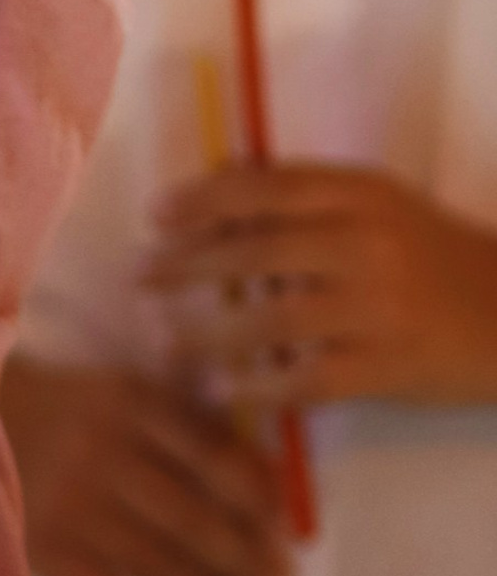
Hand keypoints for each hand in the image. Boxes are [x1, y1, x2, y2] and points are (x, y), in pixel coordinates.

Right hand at [0, 353, 293, 575]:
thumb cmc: (78, 415)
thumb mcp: (135, 398)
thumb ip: (200, 434)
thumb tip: (277, 497)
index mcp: (132, 405)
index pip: (218, 460)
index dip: (264, 504)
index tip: (287, 536)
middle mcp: (101, 453)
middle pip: (197, 523)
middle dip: (251, 566)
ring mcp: (67, 505)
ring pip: (160, 567)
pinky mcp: (39, 547)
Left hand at [146, 164, 496, 410]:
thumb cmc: (434, 256)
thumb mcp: (378, 206)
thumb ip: (304, 197)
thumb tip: (213, 185)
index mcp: (360, 195)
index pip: (263, 189)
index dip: (201, 201)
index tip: (155, 217)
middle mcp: (367, 243)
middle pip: (254, 251)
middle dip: (185, 265)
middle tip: (140, 277)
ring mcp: (380, 306)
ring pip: (272, 320)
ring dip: (209, 333)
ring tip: (167, 340)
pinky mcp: (391, 364)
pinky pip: (308, 379)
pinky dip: (258, 386)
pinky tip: (223, 390)